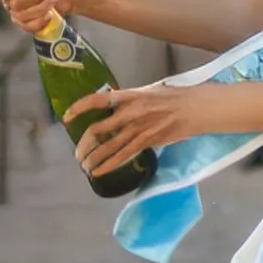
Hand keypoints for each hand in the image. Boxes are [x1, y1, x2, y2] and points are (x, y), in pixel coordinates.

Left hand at [73, 83, 195, 175]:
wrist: (195, 108)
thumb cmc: (173, 96)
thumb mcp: (148, 91)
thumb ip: (130, 100)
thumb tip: (113, 107)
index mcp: (130, 95)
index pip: (100, 99)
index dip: (81, 107)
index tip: (67, 116)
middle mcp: (131, 112)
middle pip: (100, 128)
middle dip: (85, 143)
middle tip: (78, 152)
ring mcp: (139, 128)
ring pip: (109, 146)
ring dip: (94, 158)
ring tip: (84, 166)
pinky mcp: (147, 141)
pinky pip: (124, 155)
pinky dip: (109, 165)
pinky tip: (98, 172)